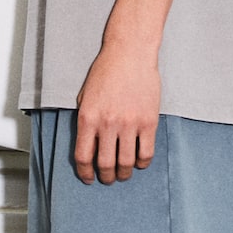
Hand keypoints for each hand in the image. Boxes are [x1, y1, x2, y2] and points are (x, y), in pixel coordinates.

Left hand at [74, 37, 160, 184]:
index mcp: (88, 118)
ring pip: (126, 163)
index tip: (88, 178)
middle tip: (108, 178)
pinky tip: (139, 161)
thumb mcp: (85, 96)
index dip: (85, 173)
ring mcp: (130, 124)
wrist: (130, 54)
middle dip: (106, 177)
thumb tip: (89, 146)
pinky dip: (142, 163)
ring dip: (124, 173)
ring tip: (123, 173)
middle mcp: (108, 124)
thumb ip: (86, 121)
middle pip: (105, 164)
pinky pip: (146, 152)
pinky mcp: (148, 121)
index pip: (83, 157)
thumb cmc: (106, 72)